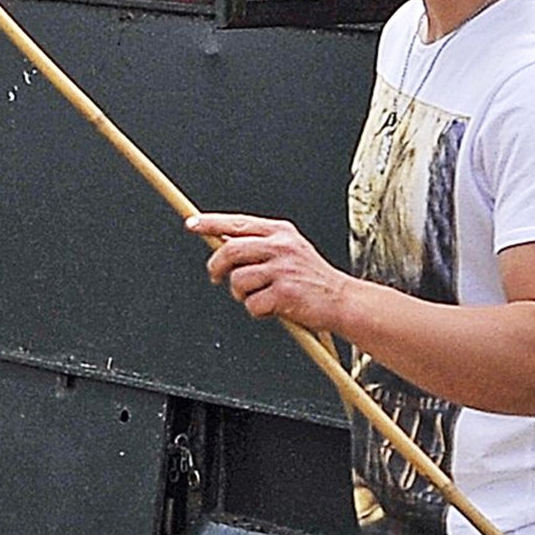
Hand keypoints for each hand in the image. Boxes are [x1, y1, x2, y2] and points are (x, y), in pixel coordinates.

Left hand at [187, 211, 351, 332]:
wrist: (343, 301)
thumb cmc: (311, 278)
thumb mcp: (288, 249)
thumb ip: (258, 243)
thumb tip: (221, 240)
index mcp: (280, 232)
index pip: (238, 223)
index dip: (211, 223)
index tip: (192, 224)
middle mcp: (281, 246)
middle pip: (230, 250)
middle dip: (215, 266)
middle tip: (215, 277)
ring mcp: (283, 270)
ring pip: (237, 281)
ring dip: (241, 294)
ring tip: (260, 296)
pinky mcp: (285, 293)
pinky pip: (252, 304)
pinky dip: (257, 311)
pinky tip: (274, 308)